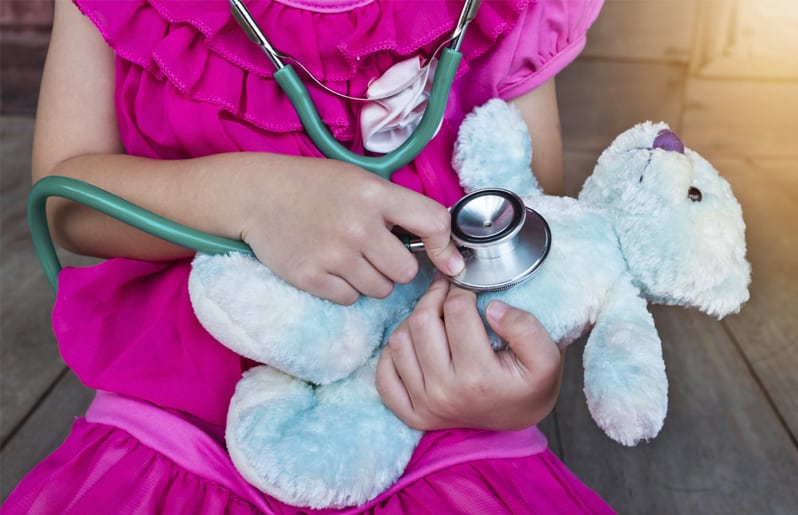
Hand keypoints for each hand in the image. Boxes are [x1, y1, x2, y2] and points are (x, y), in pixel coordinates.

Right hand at [236, 156, 463, 304]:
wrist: (257, 194)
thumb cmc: (315, 186)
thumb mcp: (360, 181)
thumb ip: (399, 207)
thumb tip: (444, 247)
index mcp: (375, 194)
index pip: (433, 223)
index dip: (447, 246)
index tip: (449, 261)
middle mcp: (358, 225)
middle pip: (407, 271)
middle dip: (398, 268)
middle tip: (378, 253)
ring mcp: (333, 254)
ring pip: (380, 290)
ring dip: (373, 280)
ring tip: (351, 258)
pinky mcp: (310, 276)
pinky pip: (350, 299)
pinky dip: (346, 289)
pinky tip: (331, 267)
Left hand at [375, 278, 561, 430]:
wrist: (518, 419)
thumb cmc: (528, 384)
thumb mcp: (547, 358)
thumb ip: (527, 328)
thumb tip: (492, 309)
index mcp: (478, 378)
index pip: (456, 312)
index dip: (462, 290)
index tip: (468, 288)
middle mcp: (444, 393)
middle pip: (421, 322)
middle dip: (434, 297)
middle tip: (447, 293)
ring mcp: (423, 405)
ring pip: (398, 342)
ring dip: (414, 321)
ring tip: (435, 318)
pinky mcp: (410, 413)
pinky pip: (383, 374)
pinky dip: (393, 354)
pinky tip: (415, 344)